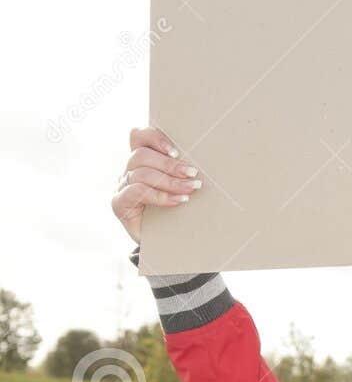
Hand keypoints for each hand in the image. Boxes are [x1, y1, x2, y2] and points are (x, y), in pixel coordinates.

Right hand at [111, 126, 202, 247]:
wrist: (164, 244)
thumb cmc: (174, 213)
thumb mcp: (179, 189)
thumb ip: (181, 173)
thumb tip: (201, 165)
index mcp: (141, 161)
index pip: (139, 136)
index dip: (155, 137)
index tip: (176, 151)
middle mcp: (129, 171)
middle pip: (141, 155)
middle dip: (170, 165)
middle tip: (192, 174)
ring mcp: (122, 187)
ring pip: (141, 173)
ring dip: (169, 181)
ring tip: (191, 190)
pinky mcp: (119, 204)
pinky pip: (136, 192)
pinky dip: (159, 196)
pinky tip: (177, 201)